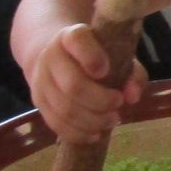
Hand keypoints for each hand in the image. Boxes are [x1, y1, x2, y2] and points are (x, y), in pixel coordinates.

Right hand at [28, 20, 146, 145]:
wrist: (57, 57)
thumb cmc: (96, 55)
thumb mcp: (118, 55)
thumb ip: (132, 72)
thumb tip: (132, 97)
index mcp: (72, 36)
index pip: (77, 40)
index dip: (92, 56)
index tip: (105, 71)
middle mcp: (51, 55)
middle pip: (73, 84)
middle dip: (100, 100)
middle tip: (118, 104)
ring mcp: (41, 80)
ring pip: (64, 108)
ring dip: (92, 120)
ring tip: (111, 120)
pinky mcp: (38, 101)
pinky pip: (55, 123)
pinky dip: (77, 133)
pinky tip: (94, 134)